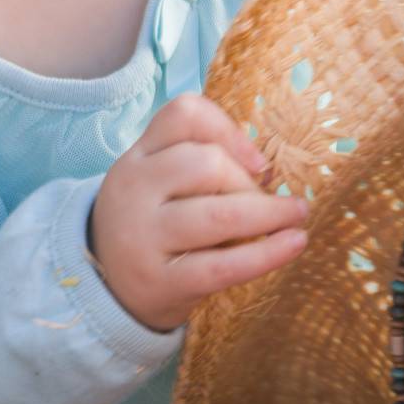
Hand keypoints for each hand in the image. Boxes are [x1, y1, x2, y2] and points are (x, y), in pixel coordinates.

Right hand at [87, 91, 309, 333]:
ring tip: (297, 217)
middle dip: (249, 182)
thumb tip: (263, 168)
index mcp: (136, 158)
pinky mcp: (160, 282)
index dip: (228, 129)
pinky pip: (223, 266)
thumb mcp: (158, 183)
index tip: (258, 161)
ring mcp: (143, 237)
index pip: (182, 115)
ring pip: (219, 214)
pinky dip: (267, 254)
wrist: (106, 288)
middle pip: (206, 162)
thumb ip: (198, 161)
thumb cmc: (152, 225)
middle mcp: (133, 190)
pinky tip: (293, 244)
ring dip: (270, 214)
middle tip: (269, 204)